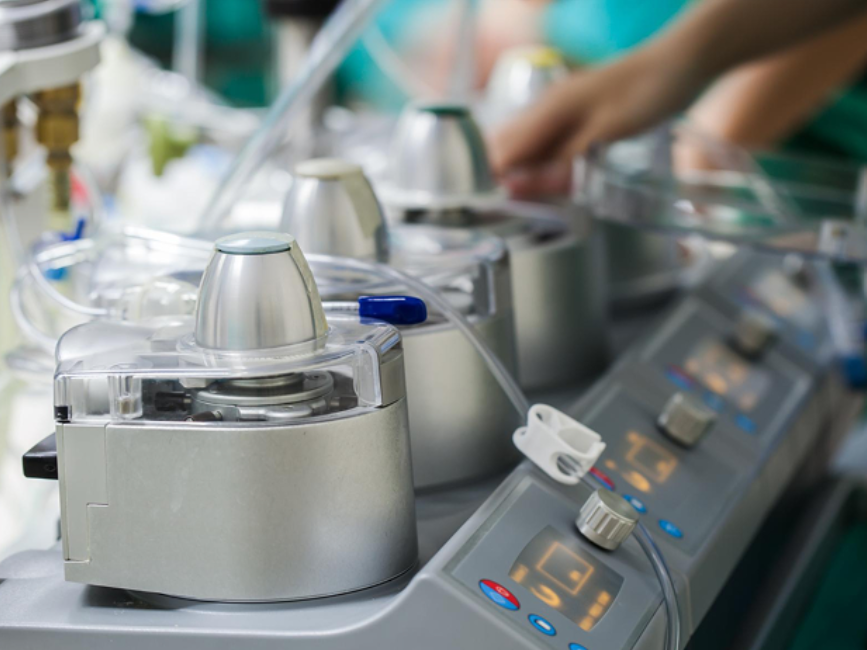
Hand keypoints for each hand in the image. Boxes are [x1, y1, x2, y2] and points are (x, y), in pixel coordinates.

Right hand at [489, 46, 706, 196]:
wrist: (681, 63)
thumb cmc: (645, 94)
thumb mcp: (603, 134)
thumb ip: (560, 162)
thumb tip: (517, 187)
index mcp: (548, 109)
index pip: (503, 150)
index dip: (496, 182)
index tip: (502, 212)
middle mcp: (547, 108)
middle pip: (509, 149)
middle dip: (507, 181)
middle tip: (520, 213)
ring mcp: (561, 112)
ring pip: (529, 149)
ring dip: (529, 175)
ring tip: (539, 206)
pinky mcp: (577, 118)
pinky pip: (549, 146)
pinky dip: (548, 167)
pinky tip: (560, 184)